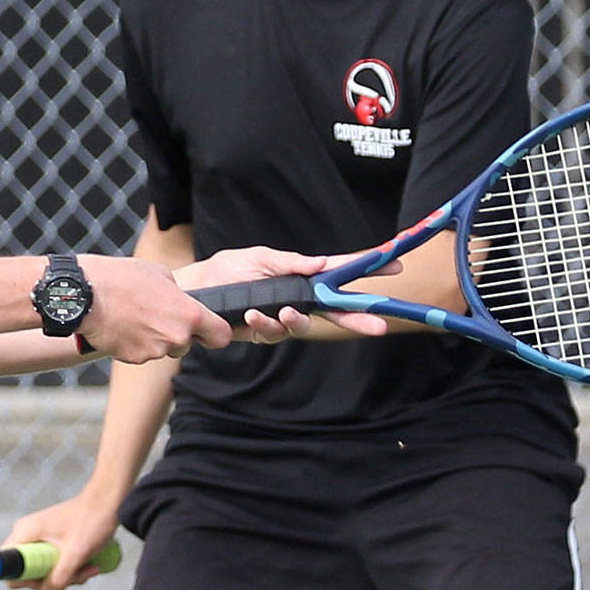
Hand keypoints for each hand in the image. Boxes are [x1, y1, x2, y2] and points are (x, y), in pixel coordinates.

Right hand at [2, 496, 120, 589]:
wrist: (108, 501)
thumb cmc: (92, 520)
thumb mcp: (74, 555)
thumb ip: (57, 579)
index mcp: (24, 532)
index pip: (7, 565)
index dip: (24, 579)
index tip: (48, 580)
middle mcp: (27, 534)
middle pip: (27, 571)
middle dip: (53, 579)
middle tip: (76, 575)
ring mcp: (39, 537)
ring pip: (43, 569)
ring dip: (66, 575)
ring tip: (88, 568)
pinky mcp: (50, 540)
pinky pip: (53, 562)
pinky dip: (69, 568)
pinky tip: (88, 564)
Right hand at [78, 255, 232, 361]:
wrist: (84, 296)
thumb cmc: (121, 278)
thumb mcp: (160, 274)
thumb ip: (177, 293)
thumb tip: (180, 300)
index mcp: (189, 314)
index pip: (221, 336)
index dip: (215, 333)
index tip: (209, 332)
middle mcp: (176, 337)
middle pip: (186, 344)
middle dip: (174, 333)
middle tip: (153, 314)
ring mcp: (155, 351)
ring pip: (162, 349)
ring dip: (152, 338)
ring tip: (132, 316)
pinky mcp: (134, 359)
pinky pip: (141, 354)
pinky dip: (134, 344)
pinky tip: (121, 326)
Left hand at [177, 246, 398, 339]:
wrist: (195, 288)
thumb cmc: (228, 269)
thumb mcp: (261, 258)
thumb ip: (292, 263)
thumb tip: (322, 262)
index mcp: (301, 277)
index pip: (339, 274)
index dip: (366, 271)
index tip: (394, 266)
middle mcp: (297, 299)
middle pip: (335, 311)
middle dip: (358, 319)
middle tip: (378, 326)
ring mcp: (281, 317)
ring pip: (304, 326)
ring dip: (297, 320)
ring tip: (284, 312)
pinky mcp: (262, 331)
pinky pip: (273, 332)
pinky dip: (266, 323)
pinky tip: (253, 314)